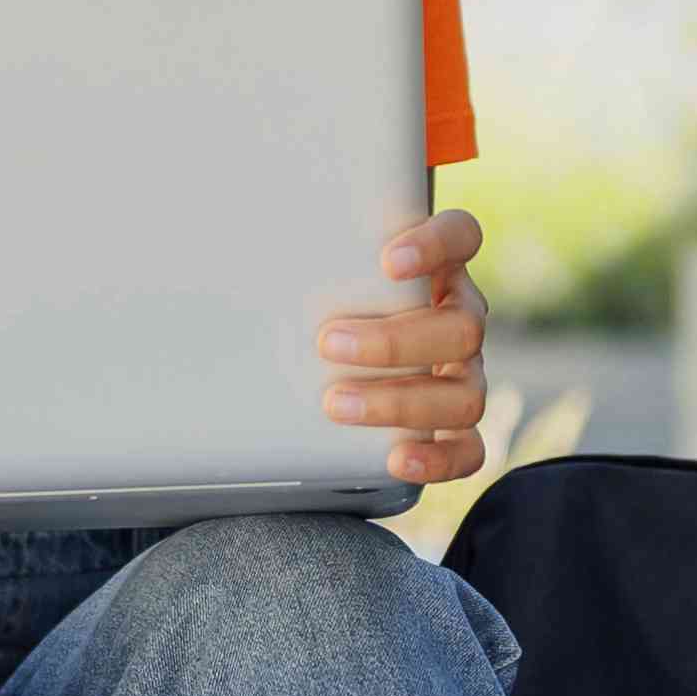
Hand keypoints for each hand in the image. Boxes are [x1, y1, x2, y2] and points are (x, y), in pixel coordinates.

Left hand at [320, 205, 494, 486]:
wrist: (327, 366)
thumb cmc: (320, 306)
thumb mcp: (311, 273)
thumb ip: (293, 257)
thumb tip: (228, 248)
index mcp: (436, 270)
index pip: (460, 236)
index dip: (436, 245)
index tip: (388, 262)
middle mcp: (458, 320)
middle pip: (462, 328)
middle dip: (393, 341)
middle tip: (327, 343)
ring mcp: (463, 376)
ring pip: (464, 394)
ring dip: (399, 402)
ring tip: (335, 403)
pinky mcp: (457, 429)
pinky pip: (468, 450)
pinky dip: (437, 459)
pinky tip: (396, 458)